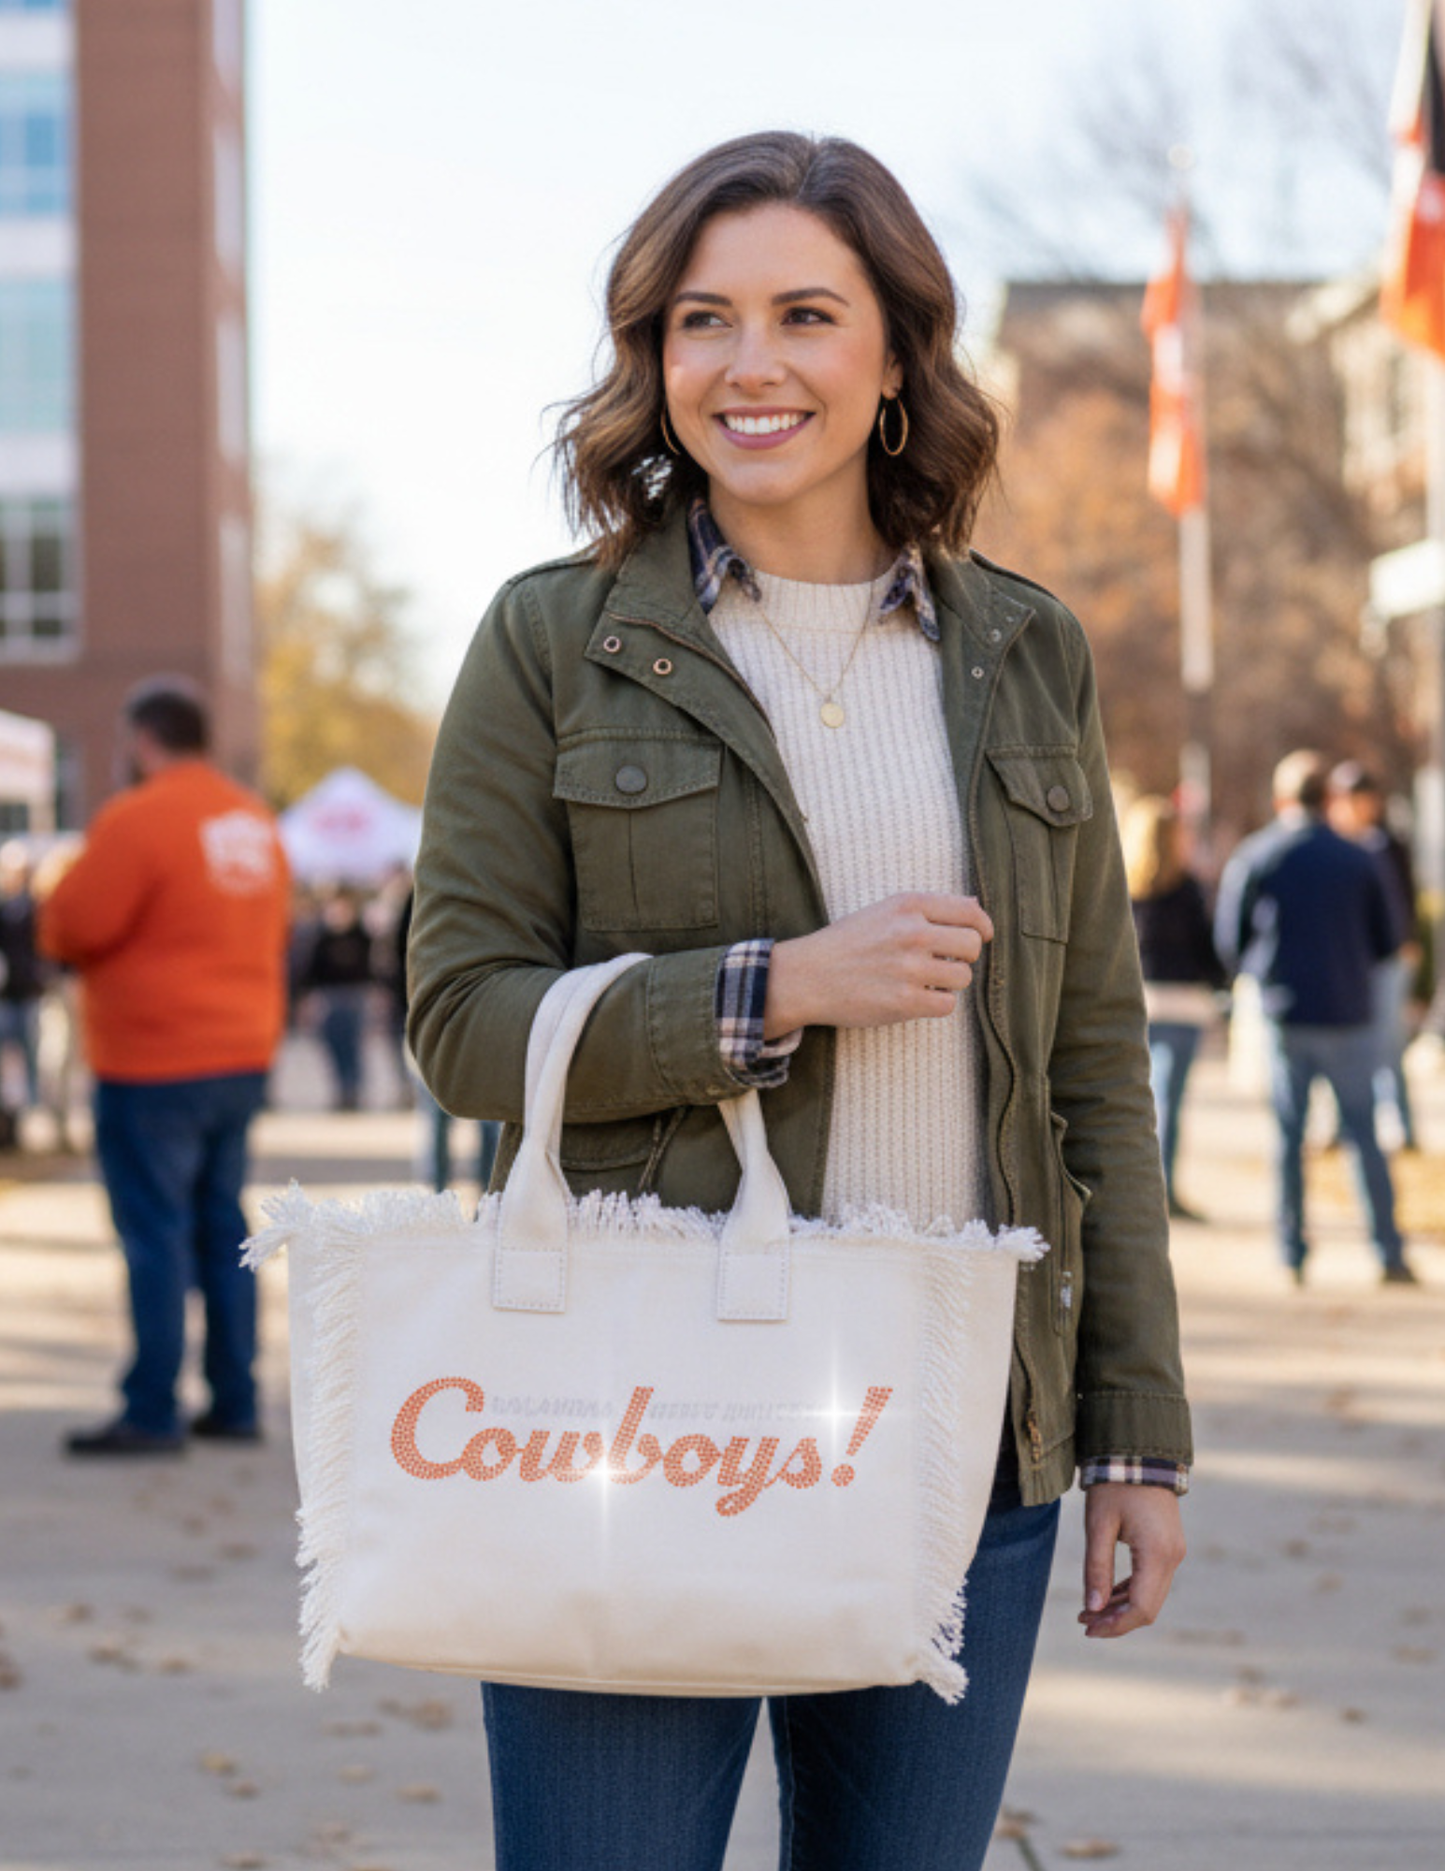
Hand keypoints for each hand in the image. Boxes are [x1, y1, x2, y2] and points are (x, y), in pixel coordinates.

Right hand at [764, 892, 993, 1036]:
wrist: (807, 976)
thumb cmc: (846, 943)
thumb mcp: (884, 910)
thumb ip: (928, 907)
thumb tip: (974, 904)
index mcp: (908, 905)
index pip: (969, 911)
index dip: (982, 926)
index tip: (981, 936)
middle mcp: (912, 932)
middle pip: (972, 945)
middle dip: (964, 957)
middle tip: (945, 963)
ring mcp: (909, 968)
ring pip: (963, 977)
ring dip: (949, 982)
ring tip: (925, 981)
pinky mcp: (905, 1001)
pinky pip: (948, 1004)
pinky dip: (937, 1003)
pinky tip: (917, 997)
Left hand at [1079, 1483, 1185, 1639]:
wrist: (1138, 1452)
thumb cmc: (1115, 1485)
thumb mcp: (1099, 1524)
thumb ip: (1097, 1568)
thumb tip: (1093, 1608)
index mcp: (1158, 1554)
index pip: (1141, 1608)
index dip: (1115, 1625)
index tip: (1087, 1628)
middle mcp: (1173, 1557)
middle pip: (1148, 1607)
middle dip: (1116, 1620)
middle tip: (1083, 1622)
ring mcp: (1173, 1551)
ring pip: (1150, 1595)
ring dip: (1121, 1607)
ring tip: (1088, 1611)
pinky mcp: (1167, 1546)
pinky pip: (1151, 1579)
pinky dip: (1129, 1591)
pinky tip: (1106, 1595)